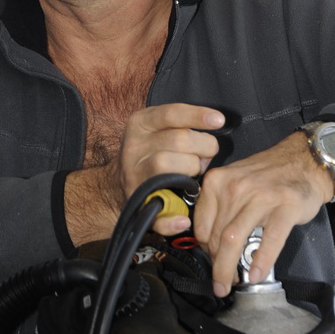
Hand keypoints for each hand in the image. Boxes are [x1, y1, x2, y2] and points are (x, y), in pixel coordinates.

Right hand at [65, 103, 224, 245]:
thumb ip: (182, 124)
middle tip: (205, 156)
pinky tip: (184, 218)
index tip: (219, 120)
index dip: (197, 115)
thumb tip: (216, 122)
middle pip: (178, 140)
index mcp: (140, 123)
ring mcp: (132, 175)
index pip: (171, 114)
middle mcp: (133, 147)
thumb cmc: (150, 152)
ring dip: (191, 171)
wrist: (115, 185)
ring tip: (195, 174)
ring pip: (167, 165)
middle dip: (202, 148)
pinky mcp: (134, 203)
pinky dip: (173, 219)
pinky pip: (157, 211)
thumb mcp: (157, 129)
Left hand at [193, 131, 334, 296]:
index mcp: (217, 182)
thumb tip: (209, 244)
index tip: (211, 261)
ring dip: (230, 268)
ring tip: (233, 283)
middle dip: (216, 265)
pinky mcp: (285, 207)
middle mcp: (235, 187)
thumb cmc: (267, 176)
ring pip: (233, 239)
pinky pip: (269, 240)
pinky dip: (261, 261)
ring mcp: (260, 197)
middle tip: (221, 282)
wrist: (304, 161)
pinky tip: (256, 274)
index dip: (204, 250)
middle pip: (215, 236)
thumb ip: (219, 207)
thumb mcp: (233, 182)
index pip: (201, 225)